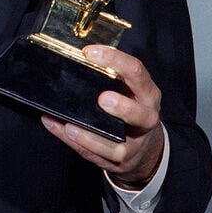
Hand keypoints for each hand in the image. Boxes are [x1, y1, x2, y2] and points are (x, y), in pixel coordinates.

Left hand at [41, 45, 163, 188]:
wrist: (146, 149)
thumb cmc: (130, 110)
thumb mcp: (128, 90)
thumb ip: (106, 76)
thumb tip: (66, 64)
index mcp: (146, 92)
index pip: (136, 71)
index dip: (115, 60)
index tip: (89, 52)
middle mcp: (146, 117)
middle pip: (140, 113)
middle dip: (122, 107)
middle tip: (101, 99)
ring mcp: (135, 142)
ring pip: (119, 144)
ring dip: (92, 136)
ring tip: (71, 126)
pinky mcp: (122, 160)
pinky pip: (99, 155)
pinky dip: (79, 144)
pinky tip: (64, 132)